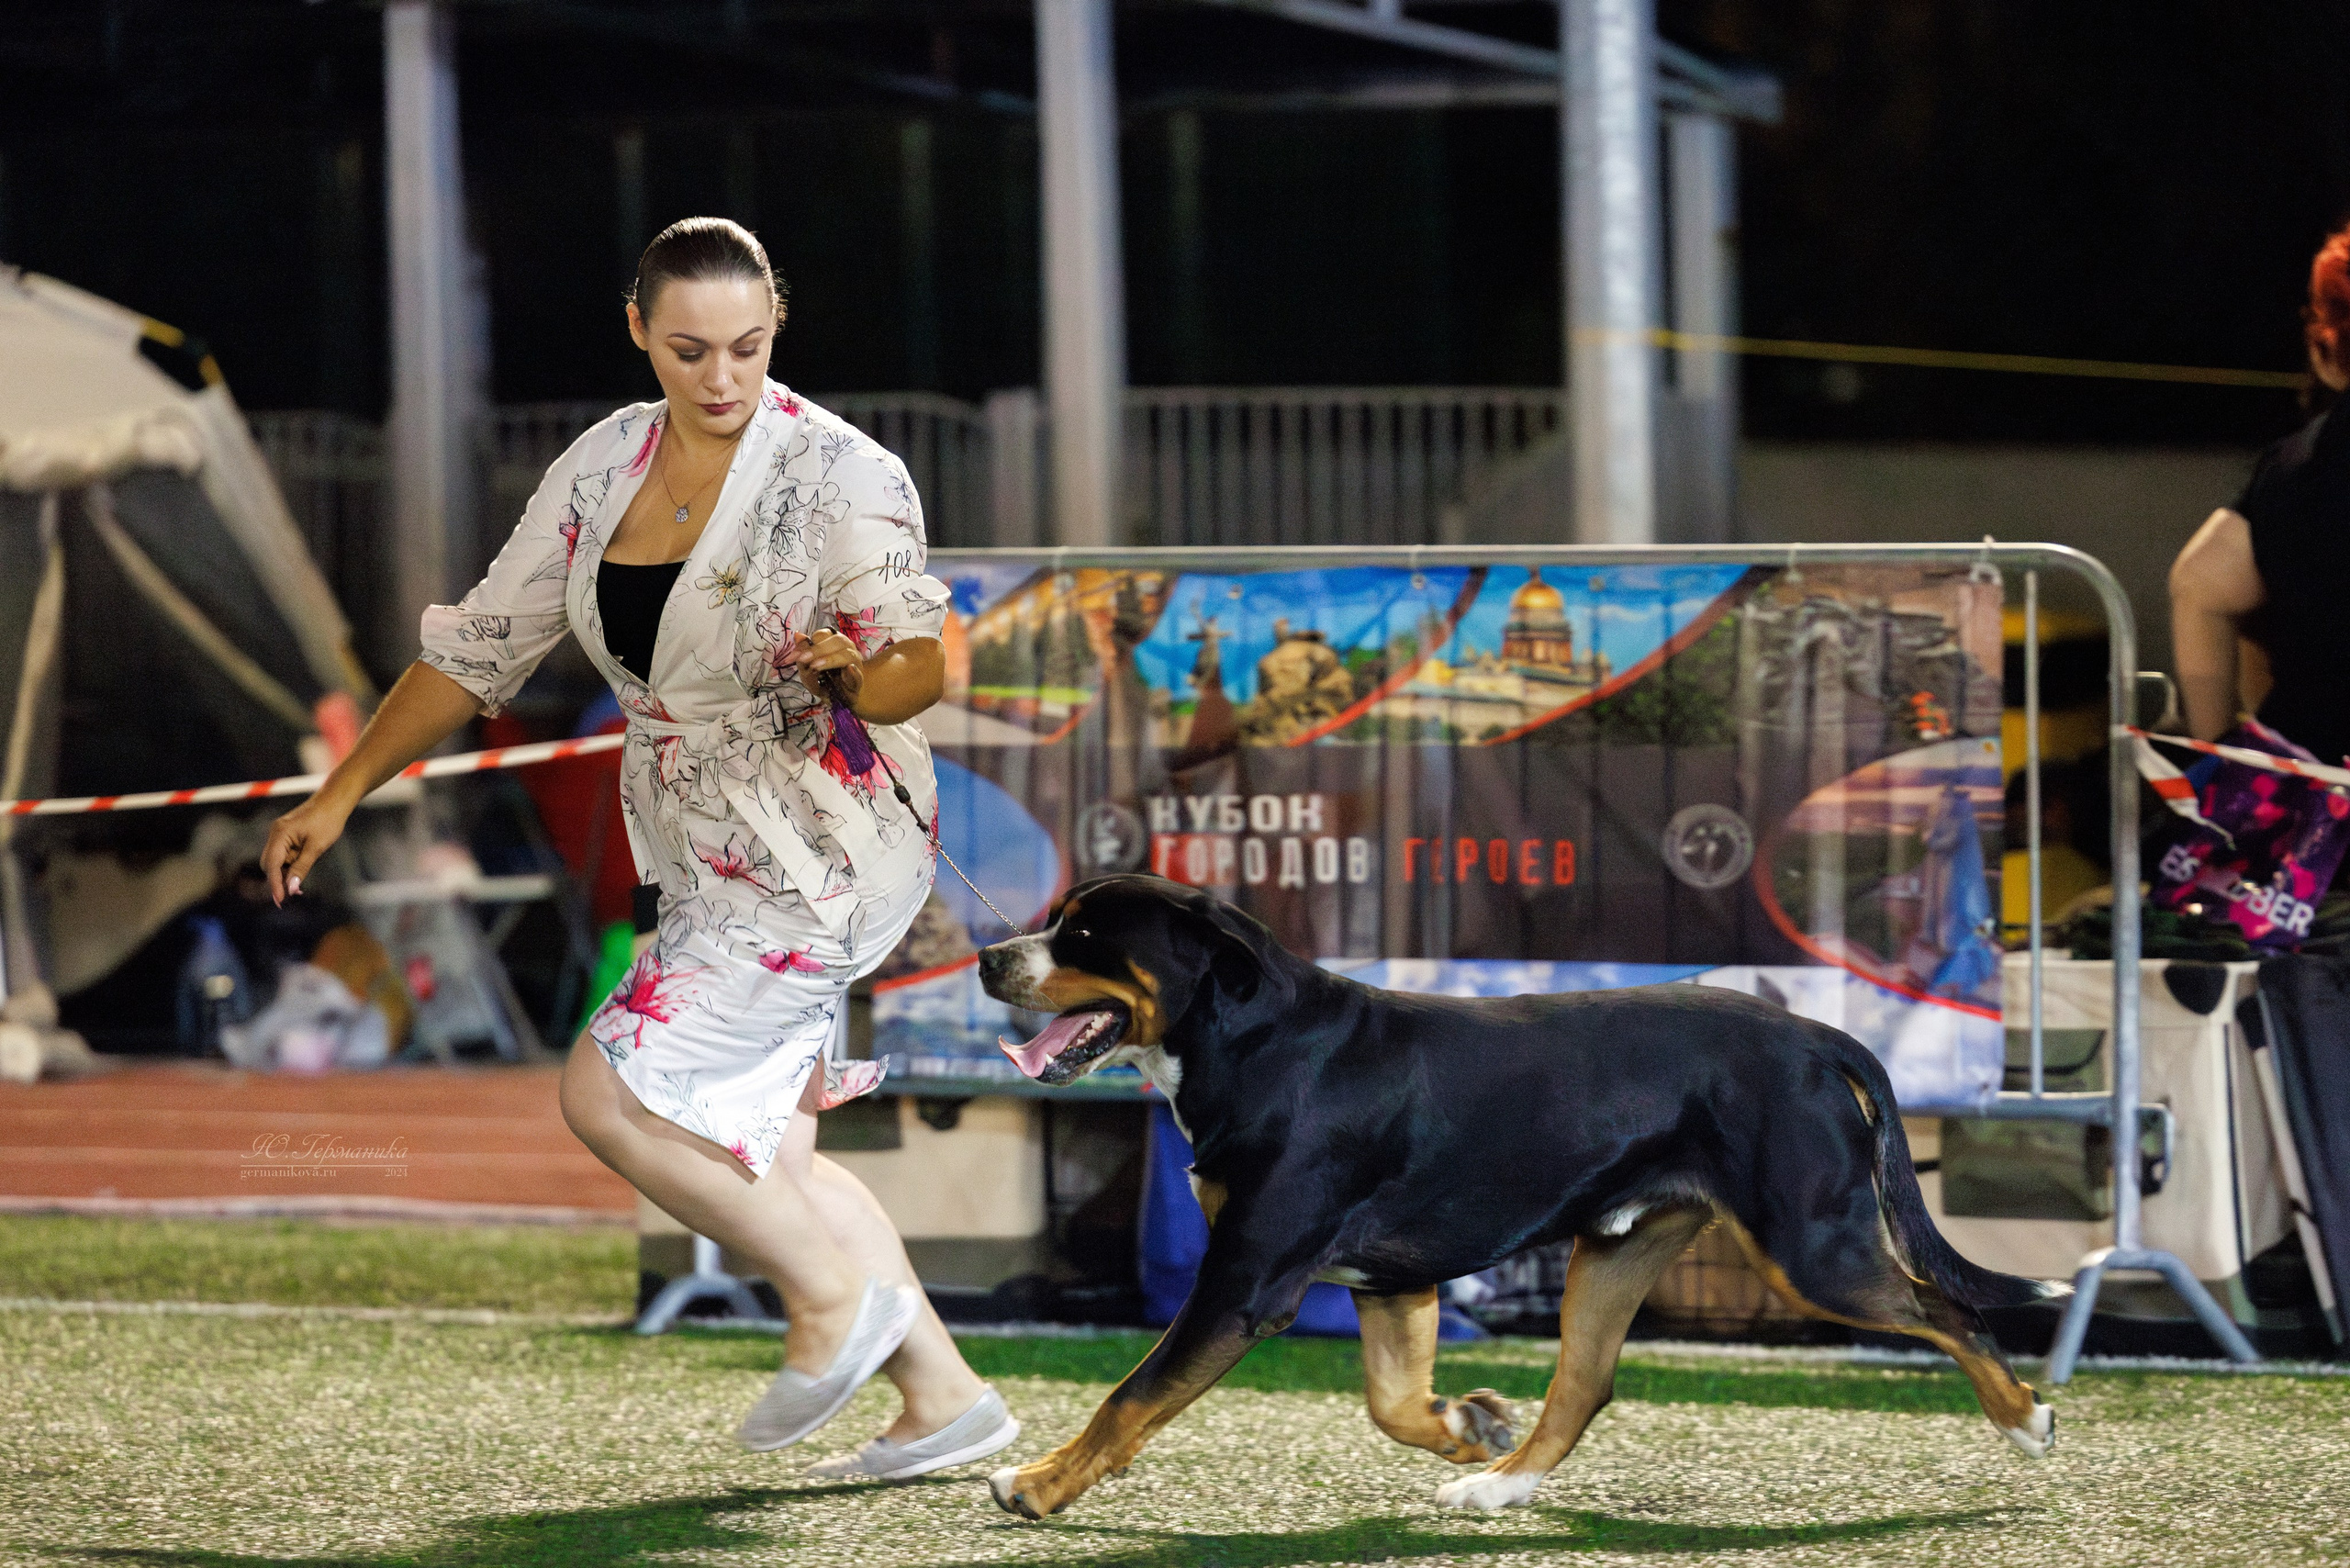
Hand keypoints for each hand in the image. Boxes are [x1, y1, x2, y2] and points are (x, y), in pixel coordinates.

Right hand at [260, 791, 355, 905]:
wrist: (334, 801)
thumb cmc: (328, 821)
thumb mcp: (316, 847)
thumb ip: (301, 868)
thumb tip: (291, 888)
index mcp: (280, 834)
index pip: (272, 864)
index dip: (274, 884)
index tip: (280, 900)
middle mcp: (275, 833)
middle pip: (270, 864)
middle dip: (279, 879)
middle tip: (294, 895)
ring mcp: (280, 833)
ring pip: (277, 860)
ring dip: (286, 873)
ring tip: (301, 886)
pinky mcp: (287, 834)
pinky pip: (284, 854)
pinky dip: (291, 864)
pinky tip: (301, 871)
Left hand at [786, 628, 865, 706]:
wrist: (842, 698)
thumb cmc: (825, 681)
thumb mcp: (807, 670)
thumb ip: (803, 654)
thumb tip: (798, 635)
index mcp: (832, 642)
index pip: (823, 635)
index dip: (808, 643)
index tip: (794, 656)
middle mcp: (846, 648)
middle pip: (837, 640)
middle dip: (818, 649)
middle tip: (803, 659)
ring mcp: (855, 663)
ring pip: (847, 655)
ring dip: (831, 659)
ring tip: (815, 666)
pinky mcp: (859, 680)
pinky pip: (858, 675)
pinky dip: (853, 672)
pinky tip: (849, 669)